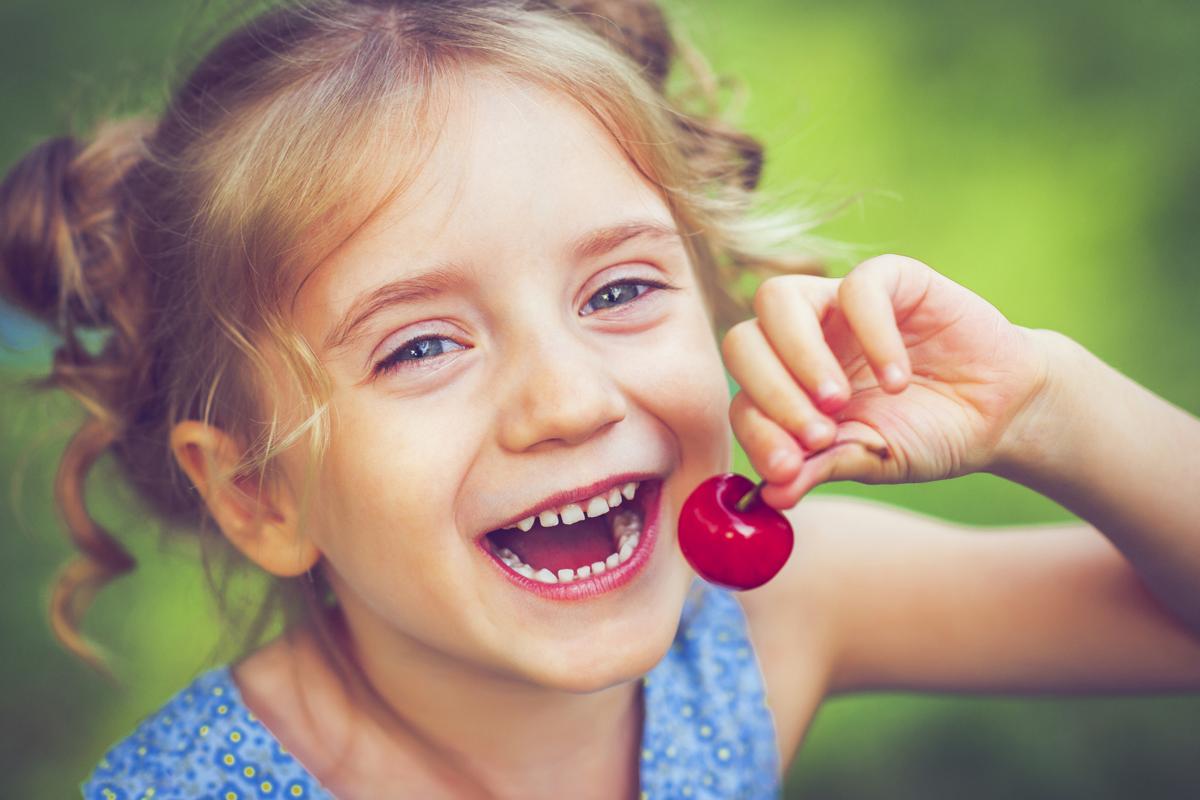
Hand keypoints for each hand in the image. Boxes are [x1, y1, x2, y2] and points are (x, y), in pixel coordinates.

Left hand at [722, 254, 1051, 508]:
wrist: (999, 413)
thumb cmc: (925, 435)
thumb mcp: (870, 460)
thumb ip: (820, 469)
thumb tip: (771, 495)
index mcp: (786, 384)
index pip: (743, 398)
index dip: (756, 432)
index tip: (786, 467)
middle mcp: (801, 338)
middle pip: (743, 341)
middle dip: (770, 394)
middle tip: (816, 435)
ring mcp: (839, 304)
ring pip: (778, 299)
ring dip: (799, 355)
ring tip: (839, 402)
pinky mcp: (890, 279)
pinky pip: (858, 286)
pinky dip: (870, 334)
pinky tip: (895, 380)